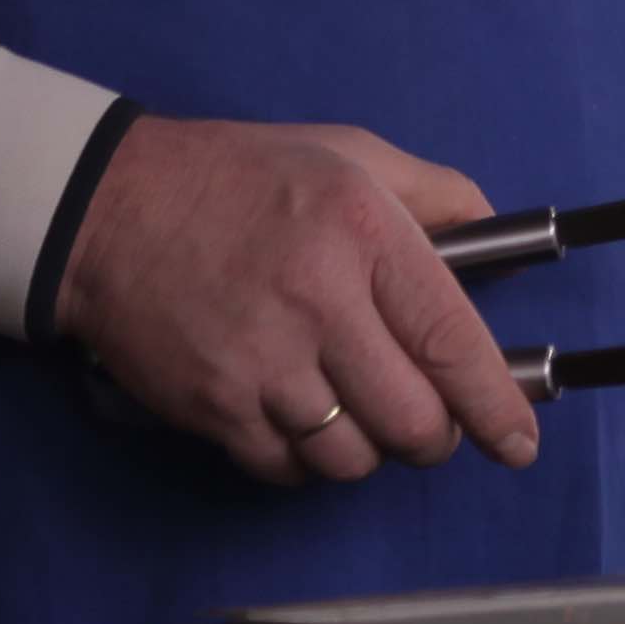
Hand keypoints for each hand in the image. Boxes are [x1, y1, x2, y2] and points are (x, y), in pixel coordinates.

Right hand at [57, 118, 543, 485]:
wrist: (106, 209)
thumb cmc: (235, 178)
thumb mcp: (346, 152)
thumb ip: (434, 193)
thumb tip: (500, 239)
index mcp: (362, 235)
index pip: (451, 342)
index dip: (495, 405)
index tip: (518, 441)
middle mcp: (318, 305)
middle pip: (412, 421)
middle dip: (434, 436)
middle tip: (427, 419)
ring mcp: (262, 364)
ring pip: (352, 459)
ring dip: (368, 449)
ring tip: (355, 410)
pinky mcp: (215, 407)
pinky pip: (288, 470)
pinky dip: (306, 460)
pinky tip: (301, 419)